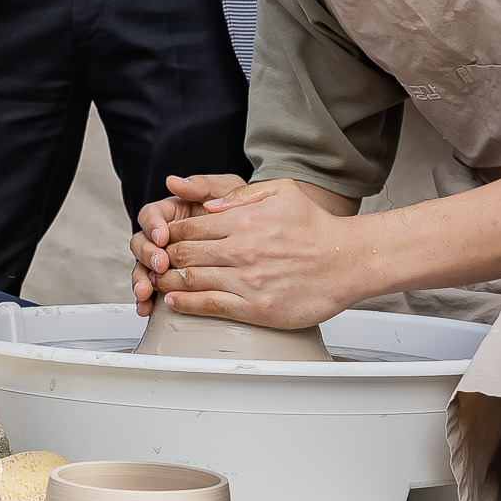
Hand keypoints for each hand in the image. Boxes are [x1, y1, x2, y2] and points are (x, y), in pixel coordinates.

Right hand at [130, 173, 247, 313]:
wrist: (260, 233)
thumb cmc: (241, 209)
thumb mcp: (225, 190)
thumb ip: (201, 186)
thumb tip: (174, 182)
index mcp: (172, 213)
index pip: (151, 216)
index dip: (153, 226)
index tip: (162, 236)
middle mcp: (165, 236)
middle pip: (142, 243)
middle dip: (147, 255)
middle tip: (160, 265)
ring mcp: (166, 259)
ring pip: (143, 268)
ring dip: (141, 279)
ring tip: (146, 291)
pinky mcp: (171, 280)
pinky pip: (154, 289)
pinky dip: (148, 299)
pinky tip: (147, 308)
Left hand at [143, 179, 365, 330]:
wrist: (348, 261)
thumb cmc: (316, 227)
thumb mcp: (281, 192)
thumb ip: (241, 196)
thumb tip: (207, 205)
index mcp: (243, 221)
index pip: (189, 228)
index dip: (168, 234)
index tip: (160, 241)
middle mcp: (242, 250)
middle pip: (184, 254)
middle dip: (161, 258)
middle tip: (152, 263)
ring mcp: (248, 280)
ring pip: (191, 281)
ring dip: (167, 282)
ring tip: (155, 283)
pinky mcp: (257, 308)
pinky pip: (211, 306)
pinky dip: (186, 304)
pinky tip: (174, 301)